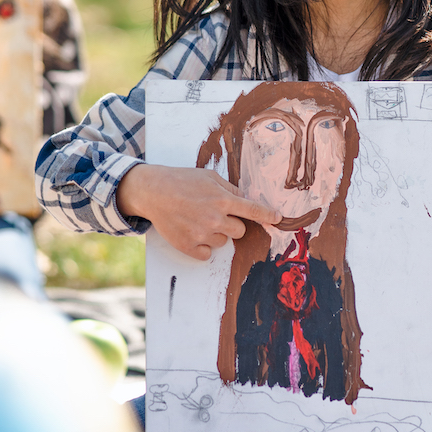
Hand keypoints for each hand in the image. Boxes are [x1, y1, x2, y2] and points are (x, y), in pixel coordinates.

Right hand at [116, 164, 279, 260]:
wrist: (153, 192)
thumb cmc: (182, 181)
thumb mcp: (210, 177)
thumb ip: (230, 190)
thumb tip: (246, 199)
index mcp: (223, 200)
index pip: (253, 211)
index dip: (268, 216)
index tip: (278, 219)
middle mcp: (215, 218)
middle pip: (240, 232)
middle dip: (233, 224)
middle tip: (216, 214)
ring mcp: (201, 234)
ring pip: (223, 242)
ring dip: (216, 234)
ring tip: (198, 220)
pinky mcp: (188, 246)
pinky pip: (207, 254)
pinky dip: (203, 247)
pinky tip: (193, 233)